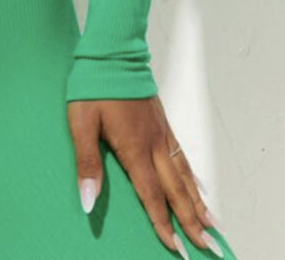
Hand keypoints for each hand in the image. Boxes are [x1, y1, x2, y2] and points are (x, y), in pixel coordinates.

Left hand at [67, 95, 223, 256]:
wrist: (113, 51)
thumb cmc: (93, 85)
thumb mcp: (81, 123)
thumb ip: (87, 163)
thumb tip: (88, 200)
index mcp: (134, 148)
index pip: (151, 195)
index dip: (162, 222)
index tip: (176, 246)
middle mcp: (153, 144)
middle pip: (175, 190)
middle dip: (190, 220)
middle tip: (207, 244)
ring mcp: (160, 131)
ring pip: (183, 173)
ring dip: (196, 200)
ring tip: (211, 222)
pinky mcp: (162, 120)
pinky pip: (182, 154)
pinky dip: (192, 174)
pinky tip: (197, 183)